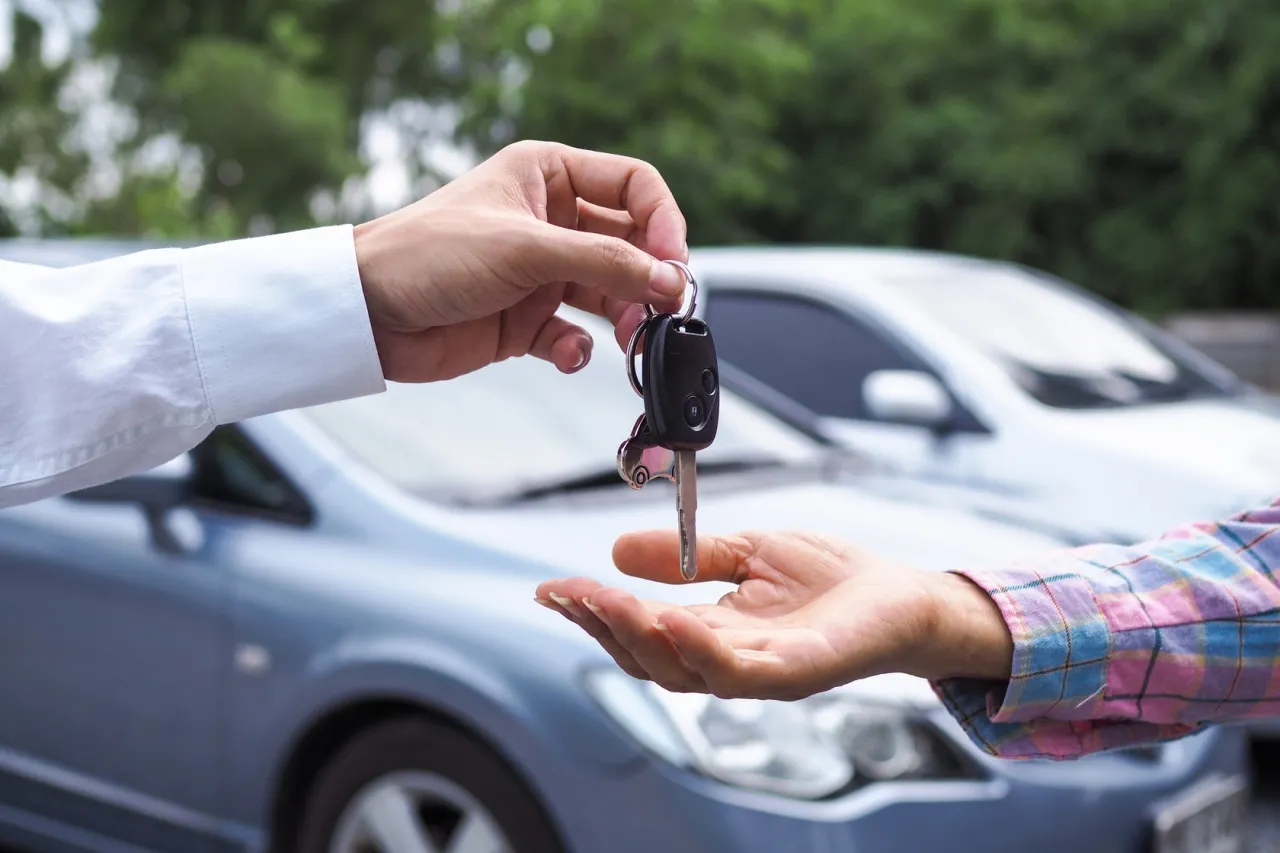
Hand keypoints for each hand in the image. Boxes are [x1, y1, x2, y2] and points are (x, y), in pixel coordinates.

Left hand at [352, 140, 687, 381]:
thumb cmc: (428, 254)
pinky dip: (578, 349)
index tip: (673, 262)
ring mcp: (539, 273)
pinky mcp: (524, 320)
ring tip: (627, 338)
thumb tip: (669, 279)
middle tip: (662, 310)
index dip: (663, 222)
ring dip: (623, 318)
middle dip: (647, 279)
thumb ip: (605, 263)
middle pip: (629, 245)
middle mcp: (550, 221)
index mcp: (548, 176)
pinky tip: (566, 355)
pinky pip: (573, 335)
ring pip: (608, 294)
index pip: (634, 186)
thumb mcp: (525, 249)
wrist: (366, 312)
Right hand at [537, 530, 1012, 699]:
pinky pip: (741, 672)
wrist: (905, 597)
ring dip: (639, 637)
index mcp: (713, 635)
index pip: (639, 632)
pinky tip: (673, 619)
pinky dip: (702, 650)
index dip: (593, 613)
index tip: (551, 590)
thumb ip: (687, 557)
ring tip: (607, 602)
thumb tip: (616, 550)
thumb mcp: (748, 552)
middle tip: (569, 594)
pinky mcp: (798, 673)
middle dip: (603, 626)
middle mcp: (728, 663)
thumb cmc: (834, 581)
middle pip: (648, 659)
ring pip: (683, 670)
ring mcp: (761, 673)